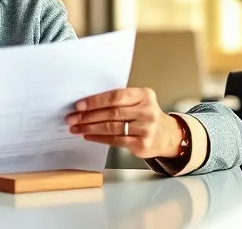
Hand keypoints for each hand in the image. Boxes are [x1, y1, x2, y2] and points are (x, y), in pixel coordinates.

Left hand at [67, 88, 184, 160]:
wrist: (168, 136)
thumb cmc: (146, 115)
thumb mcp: (138, 101)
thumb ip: (119, 99)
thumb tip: (88, 102)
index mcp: (143, 95)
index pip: (115, 96)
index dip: (95, 101)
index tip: (79, 105)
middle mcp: (146, 111)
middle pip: (112, 112)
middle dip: (88, 115)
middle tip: (72, 117)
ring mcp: (146, 129)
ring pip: (112, 127)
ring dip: (90, 127)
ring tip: (76, 127)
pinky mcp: (142, 145)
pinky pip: (116, 140)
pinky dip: (99, 138)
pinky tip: (88, 136)